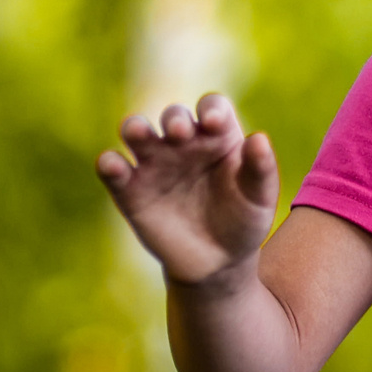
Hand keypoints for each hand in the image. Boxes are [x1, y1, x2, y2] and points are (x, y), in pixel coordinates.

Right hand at [96, 94, 279, 285]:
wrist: (218, 263)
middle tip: (181, 133)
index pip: (212, 107)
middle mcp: (183, 143)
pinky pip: (113, 170)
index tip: (214, 123)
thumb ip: (261, 169)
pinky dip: (109, 163)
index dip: (211, 109)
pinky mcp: (131, 191)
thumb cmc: (243, 221)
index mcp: (218, 137)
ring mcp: (155, 164)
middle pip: (174, 115)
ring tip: (138, 133)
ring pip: (136, 132)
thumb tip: (259, 138)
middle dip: (175, 118)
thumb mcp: (260, 197)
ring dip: (135, 127)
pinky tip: (113, 165)